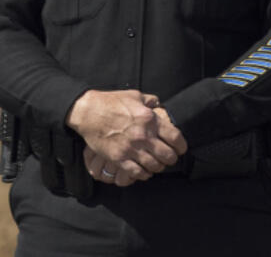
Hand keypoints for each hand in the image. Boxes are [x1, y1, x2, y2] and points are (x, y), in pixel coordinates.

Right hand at [66, 90, 184, 181]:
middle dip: (171, 159)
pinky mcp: (119, 158)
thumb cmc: (111, 101)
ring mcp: (131, 148)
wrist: (89, 112)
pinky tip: (145, 171)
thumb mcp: (134, 95)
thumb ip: (150, 100)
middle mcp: (143, 135)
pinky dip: (144, 174)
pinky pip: (137, 172)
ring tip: (157, 164)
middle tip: (170, 158)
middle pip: (168, 155)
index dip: (181, 146)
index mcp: (149, 119)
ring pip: (154, 166)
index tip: (181, 149)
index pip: (175, 137)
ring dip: (158, 167)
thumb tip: (158, 104)